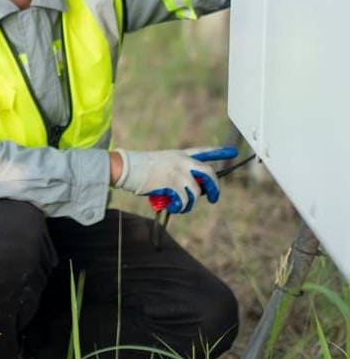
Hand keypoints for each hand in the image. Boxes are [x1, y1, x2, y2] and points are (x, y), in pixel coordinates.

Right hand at [114, 146, 236, 213]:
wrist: (127, 168)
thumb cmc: (140, 168)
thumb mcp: (162, 164)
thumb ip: (178, 173)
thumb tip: (190, 191)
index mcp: (180, 154)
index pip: (204, 151)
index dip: (219, 152)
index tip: (233, 151)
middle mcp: (182, 162)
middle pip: (209, 173)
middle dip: (214, 188)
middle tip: (213, 198)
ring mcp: (178, 173)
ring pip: (196, 191)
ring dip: (190, 203)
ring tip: (180, 206)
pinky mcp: (172, 185)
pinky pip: (184, 201)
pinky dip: (180, 207)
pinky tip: (172, 206)